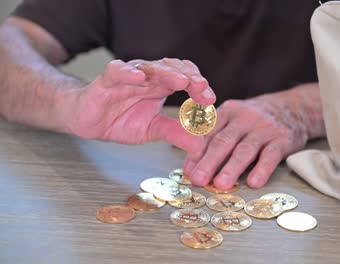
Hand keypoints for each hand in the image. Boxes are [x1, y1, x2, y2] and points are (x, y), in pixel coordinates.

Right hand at [65, 58, 215, 151]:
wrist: (88, 121)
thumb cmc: (120, 120)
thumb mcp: (153, 129)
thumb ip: (175, 133)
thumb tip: (201, 145)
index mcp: (162, 86)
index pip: (186, 78)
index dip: (199, 86)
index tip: (210, 100)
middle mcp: (149, 77)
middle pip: (173, 69)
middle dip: (190, 77)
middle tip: (202, 88)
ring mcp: (129, 76)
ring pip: (150, 67)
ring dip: (167, 73)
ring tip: (181, 81)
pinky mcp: (107, 79)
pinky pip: (117, 70)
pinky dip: (128, 72)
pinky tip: (139, 77)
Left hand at [183, 83, 324, 188]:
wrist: (293, 108)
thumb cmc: (255, 120)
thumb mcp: (233, 120)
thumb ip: (213, 140)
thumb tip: (190, 167)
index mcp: (228, 112)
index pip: (209, 134)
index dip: (196, 153)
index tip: (188, 172)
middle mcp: (244, 118)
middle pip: (224, 141)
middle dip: (209, 161)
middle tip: (198, 179)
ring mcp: (264, 128)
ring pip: (245, 149)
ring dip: (232, 167)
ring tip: (221, 184)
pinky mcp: (282, 139)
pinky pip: (271, 155)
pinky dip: (262, 169)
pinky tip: (253, 182)